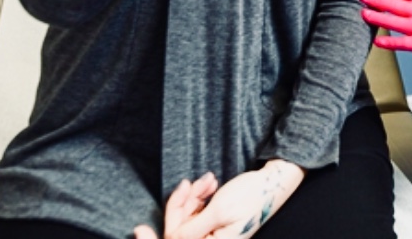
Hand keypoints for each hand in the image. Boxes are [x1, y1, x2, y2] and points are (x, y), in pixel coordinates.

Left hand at [134, 160, 304, 238]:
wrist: (273, 182)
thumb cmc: (252, 195)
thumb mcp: (219, 211)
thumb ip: (190, 232)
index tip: (137, 228)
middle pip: (178, 231)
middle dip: (181, 205)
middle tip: (190, 182)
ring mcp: (212, 235)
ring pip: (186, 220)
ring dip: (192, 197)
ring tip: (207, 179)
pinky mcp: (213, 224)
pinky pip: (196, 214)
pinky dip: (199, 198)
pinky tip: (209, 183)